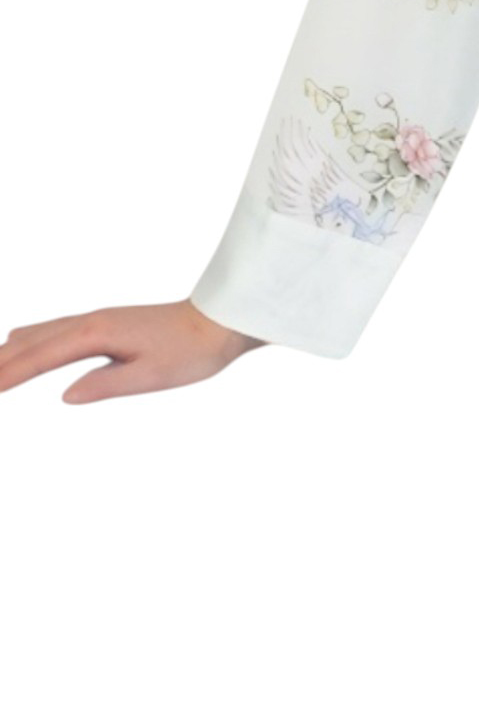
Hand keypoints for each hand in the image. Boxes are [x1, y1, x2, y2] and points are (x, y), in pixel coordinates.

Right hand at [0, 299, 265, 403]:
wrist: (221, 320)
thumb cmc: (192, 350)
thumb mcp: (152, 376)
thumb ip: (106, 385)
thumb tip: (65, 396)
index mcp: (96, 334)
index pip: (38, 358)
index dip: (6, 375)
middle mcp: (90, 321)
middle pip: (28, 342)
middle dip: (0, 363)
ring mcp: (96, 319)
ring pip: (38, 333)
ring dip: (9, 351)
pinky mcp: (105, 323)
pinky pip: (54, 330)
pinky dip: (29, 343)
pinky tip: (22, 350)